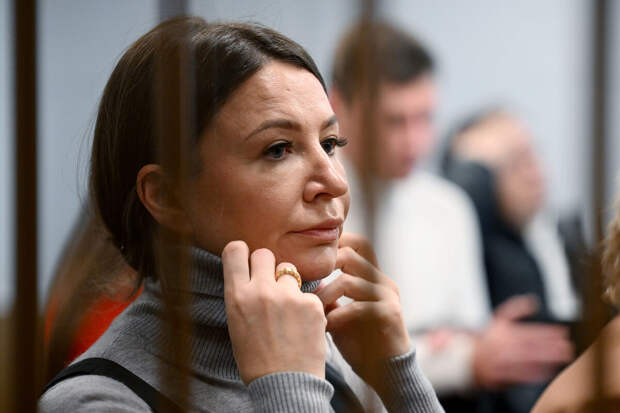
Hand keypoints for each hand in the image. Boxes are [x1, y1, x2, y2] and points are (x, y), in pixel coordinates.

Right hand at [222, 241, 326, 383]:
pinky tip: (303, 326)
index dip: (242, 253)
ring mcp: (288, 295)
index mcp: (237, 296)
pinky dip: (307, 306)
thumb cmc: (256, 359)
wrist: (285, 385)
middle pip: (264, 253)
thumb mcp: (237, 324)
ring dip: (289, 285)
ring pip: (290, 271)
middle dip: (268, 265)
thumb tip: (251, 274)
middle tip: (270, 284)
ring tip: (288, 311)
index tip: (247, 260)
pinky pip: (308, 293)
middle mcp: (261, 290)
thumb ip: (243, 295)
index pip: (235, 250)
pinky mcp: (312, 303)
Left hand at [315, 233, 410, 385]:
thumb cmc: (360, 341)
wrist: (386, 372)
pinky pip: (357, 307)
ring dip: (323, 296)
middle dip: (322, 268)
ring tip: (311, 311)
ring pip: (347, 281)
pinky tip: (325, 326)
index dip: (333, 243)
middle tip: (303, 284)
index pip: (356, 243)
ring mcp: (387, 295)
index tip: (308, 260)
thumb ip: (328, 294)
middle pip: (349, 253)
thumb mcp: (340, 312)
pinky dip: (336, 316)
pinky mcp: (389, 314)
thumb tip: (299, 281)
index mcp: (372, 276)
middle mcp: (382, 280)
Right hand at [473, 295, 573, 388]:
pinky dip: (537, 373)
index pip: (531, 332)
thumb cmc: (488, 339)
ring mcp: (505, 362)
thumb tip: (533, 301)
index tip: (562, 332)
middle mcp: (506, 347)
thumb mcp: (499, 319)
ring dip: (548, 359)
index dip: (548, 332)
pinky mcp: (503, 375)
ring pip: (529, 361)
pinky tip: (549, 371)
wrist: (468, 357)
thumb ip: (516, 308)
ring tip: (563, 357)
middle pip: (533, 347)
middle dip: (551, 347)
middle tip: (567, 346)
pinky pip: (522, 375)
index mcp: (506, 333)